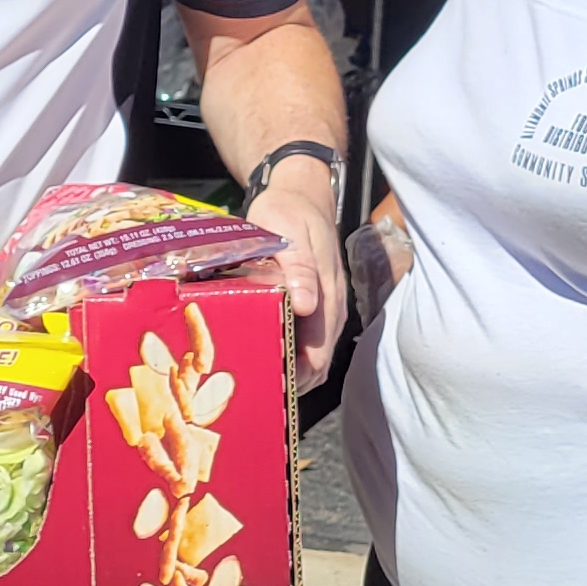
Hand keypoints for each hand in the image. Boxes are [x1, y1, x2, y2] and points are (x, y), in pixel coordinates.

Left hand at [241, 161, 344, 390]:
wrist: (301, 193)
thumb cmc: (289, 211)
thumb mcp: (288, 230)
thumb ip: (299, 266)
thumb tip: (306, 305)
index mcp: (325, 293)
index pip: (318, 351)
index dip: (296, 376)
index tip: (269, 388)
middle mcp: (331, 306)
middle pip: (317, 362)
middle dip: (291, 382)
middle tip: (255, 392)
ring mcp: (326, 306)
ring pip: (315, 354)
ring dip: (292, 371)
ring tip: (258, 382)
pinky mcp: (317, 303)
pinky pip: (309, 339)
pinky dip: (292, 355)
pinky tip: (268, 357)